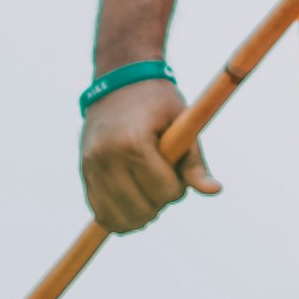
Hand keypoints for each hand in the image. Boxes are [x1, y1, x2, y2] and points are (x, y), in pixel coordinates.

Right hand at [80, 81, 220, 235]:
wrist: (119, 81)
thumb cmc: (158, 102)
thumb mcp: (182, 123)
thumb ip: (195, 161)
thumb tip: (214, 191)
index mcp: (133, 143)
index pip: (163, 190)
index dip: (178, 188)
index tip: (178, 170)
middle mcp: (106, 157)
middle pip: (140, 209)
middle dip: (160, 202)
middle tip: (165, 181)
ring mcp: (90, 166)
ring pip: (117, 218)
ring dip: (140, 216)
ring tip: (149, 195)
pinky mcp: (83, 172)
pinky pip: (99, 212)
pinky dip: (117, 217)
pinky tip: (132, 206)